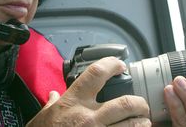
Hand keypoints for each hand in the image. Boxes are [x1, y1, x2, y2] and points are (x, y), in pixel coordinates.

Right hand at [26, 57, 150, 125]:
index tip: (120, 65)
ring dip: (141, 124)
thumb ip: (51, 103)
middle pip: (125, 103)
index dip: (112, 65)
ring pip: (131, 125)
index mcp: (73, 102)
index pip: (96, 73)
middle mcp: (88, 117)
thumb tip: (53, 95)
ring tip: (143, 122)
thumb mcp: (43, 116)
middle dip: (139, 103)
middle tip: (141, 105)